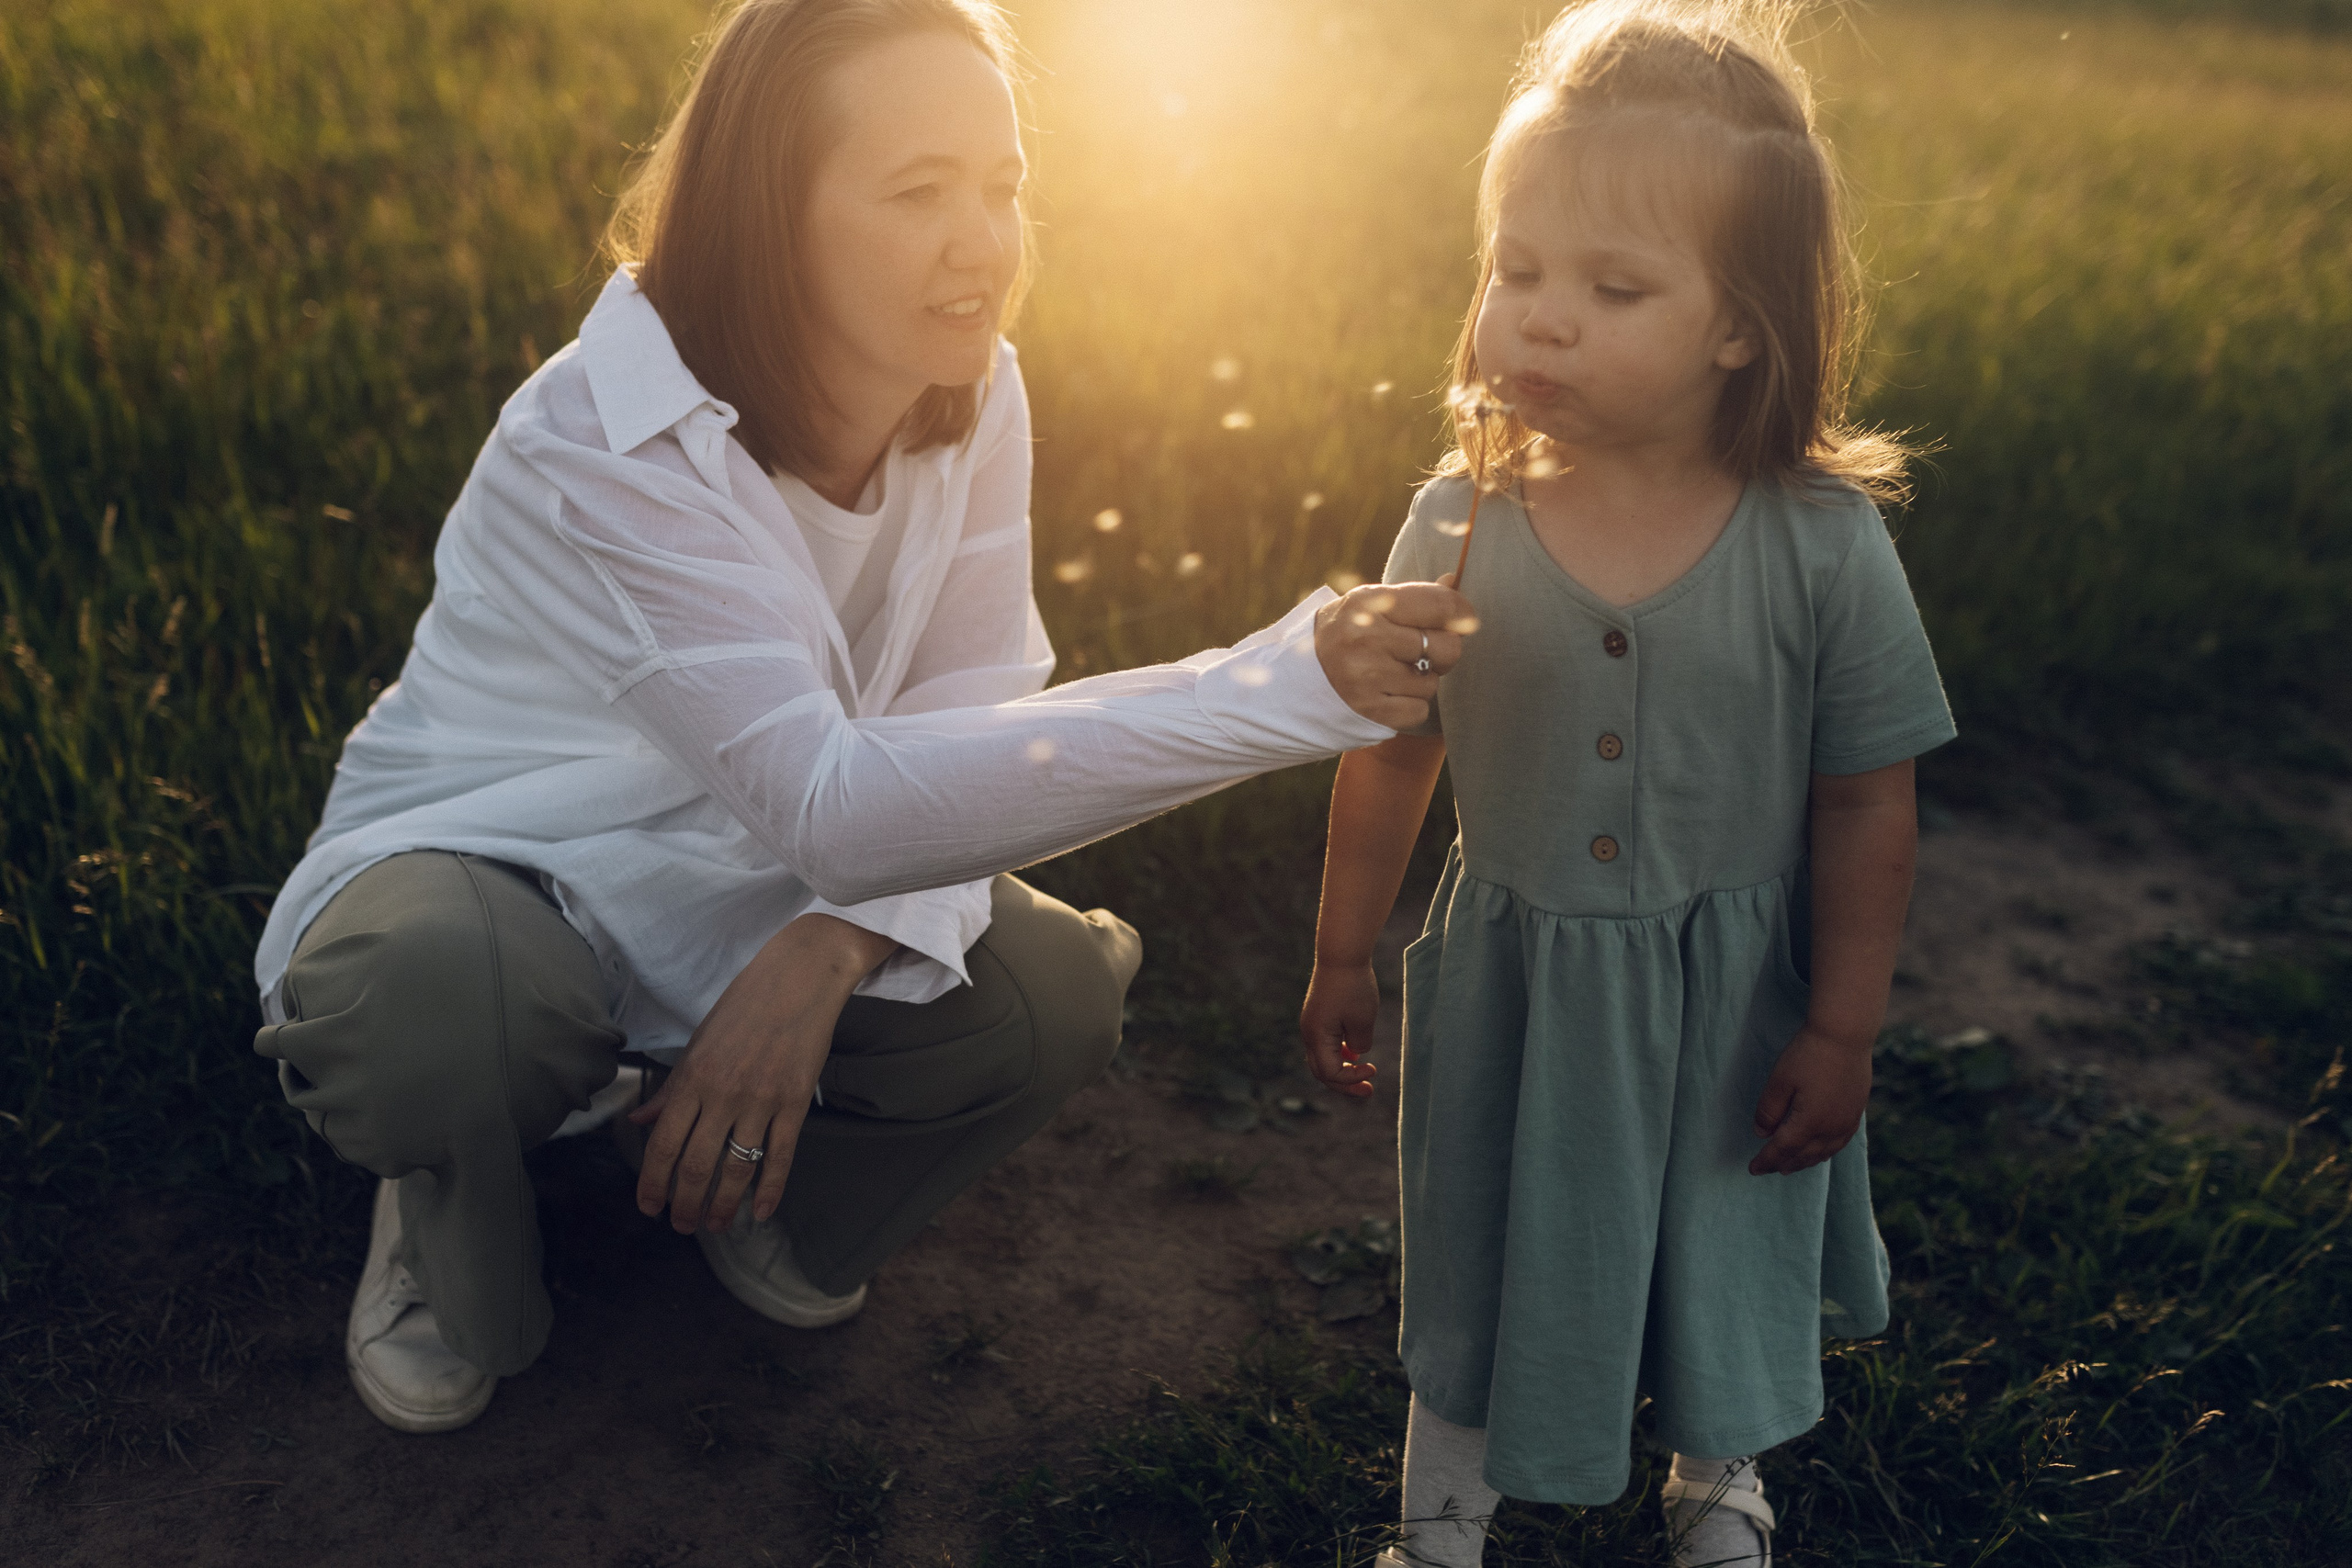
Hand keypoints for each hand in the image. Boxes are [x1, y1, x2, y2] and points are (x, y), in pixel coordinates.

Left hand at [628, 913, 895, 1232]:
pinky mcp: (794, 1103)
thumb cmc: (745, 1005)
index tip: (649, 1207)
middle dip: (685, 1205)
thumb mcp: (698, 1042)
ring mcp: (761, 1102)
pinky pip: (780, 1157)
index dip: (652, 1183)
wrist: (799, 979)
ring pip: (736, 1169)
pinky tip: (761, 1212)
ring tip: (717, 1225)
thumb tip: (639, 1120)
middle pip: (696, 1166)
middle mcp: (723, 1095)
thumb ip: (671, 1087)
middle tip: (683, 1226)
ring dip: (723, 1206)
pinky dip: (770, 1189)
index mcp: (693, 1078)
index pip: (663, 1144)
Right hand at [1300, 962, 1380, 1098]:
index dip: (1352, 1078)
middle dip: (1345, 1084)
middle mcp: (1308, 1033)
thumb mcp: (1363, 1020)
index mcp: (1317, 1036)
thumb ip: (1360, 1044)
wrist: (1341, 954)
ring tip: (1364, 1073)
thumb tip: (1356, 1053)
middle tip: (1369, 1091)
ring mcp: (1311, 1024)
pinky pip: (1324, 1043)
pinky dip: (1339, 1053)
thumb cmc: (1353, 986)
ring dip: (1342, 1069)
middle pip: (1322, 1071)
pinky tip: (1356, 1053)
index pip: (1330, 1073)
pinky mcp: (1317, 1015)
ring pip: (1322, 1058)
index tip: (1373, 1069)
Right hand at [1314, 580, 1476, 730]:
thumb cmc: (1346, 634)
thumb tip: (1455, 581)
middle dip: (1444, 652)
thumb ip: (1414, 597)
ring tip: (1395, 673)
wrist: (1295, 678)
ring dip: (1422, 681)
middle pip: (1446, 648)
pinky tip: (1389, 695)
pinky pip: (1418, 710)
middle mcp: (1367, 638)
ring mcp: (1366, 676)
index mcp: (1370, 603)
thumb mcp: (1370, 605)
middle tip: (1426, 652)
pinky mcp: (1368, 710)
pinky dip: (1410, 706)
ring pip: (1432, 683)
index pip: (1441, 605)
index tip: (1464, 619)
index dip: (1463, 613)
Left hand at [1749, 1025, 1871, 1174]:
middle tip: (1769, 1170)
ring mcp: (1847, 1121)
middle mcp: (1831, 1128)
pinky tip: (1822, 1150)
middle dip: (1784, 1164)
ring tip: (1791, 1166)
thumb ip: (1769, 1110)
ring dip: (1806, 1161)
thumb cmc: (1809, 1054)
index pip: (1782, 1150)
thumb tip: (1761, 1133)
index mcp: (1809, 1123)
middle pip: (1804, 1155)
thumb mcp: (1779, 1081)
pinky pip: (1840, 1142)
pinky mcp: (1856, 1112)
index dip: (1766, 1161)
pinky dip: (1826, 1151)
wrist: (1846, 1035)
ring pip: (1824, 1152)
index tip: (1752, 1168)